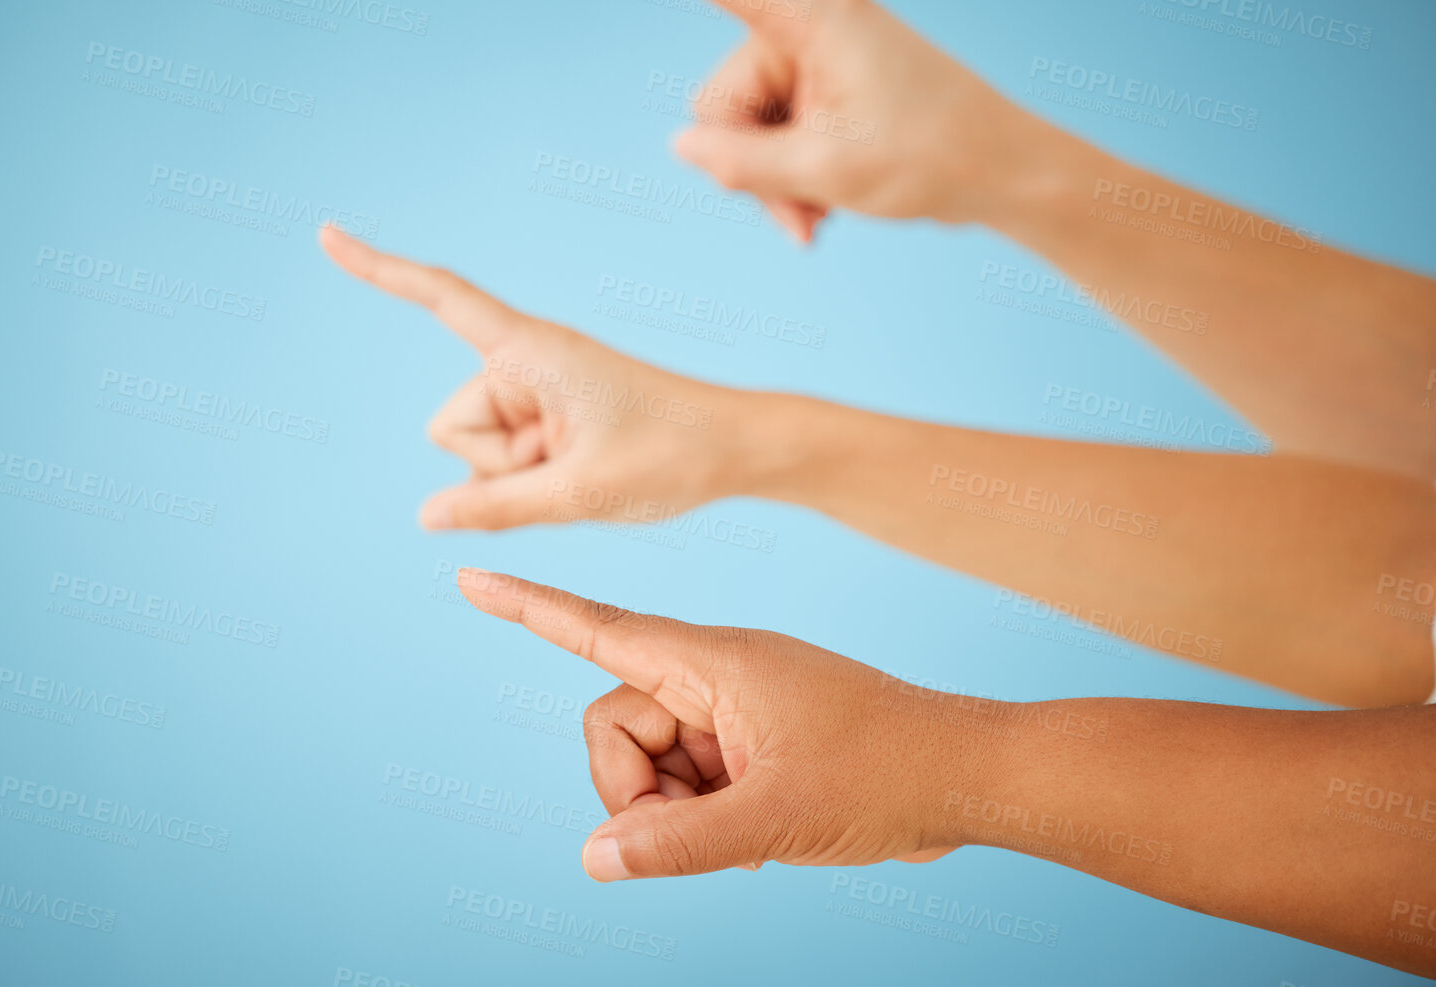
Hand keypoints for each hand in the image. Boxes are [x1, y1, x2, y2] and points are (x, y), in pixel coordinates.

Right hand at [320, 227, 743, 529]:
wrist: (735, 448)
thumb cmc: (670, 454)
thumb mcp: (580, 492)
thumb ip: (496, 506)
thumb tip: (427, 516)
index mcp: (530, 350)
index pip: (440, 298)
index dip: (379, 270)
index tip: (325, 235)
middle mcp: (523, 360)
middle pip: (453, 426)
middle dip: (497, 463)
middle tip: (573, 461)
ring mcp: (533, 389)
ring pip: (476, 451)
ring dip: (519, 473)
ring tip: (587, 463)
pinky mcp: (545, 413)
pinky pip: (504, 459)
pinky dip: (531, 475)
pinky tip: (584, 468)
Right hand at [457, 568, 967, 879]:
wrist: (965, 778)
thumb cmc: (885, 774)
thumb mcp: (776, 818)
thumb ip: (677, 843)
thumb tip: (594, 858)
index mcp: (712, 662)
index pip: (599, 627)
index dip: (529, 608)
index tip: (470, 576)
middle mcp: (712, 676)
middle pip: (614, 724)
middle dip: (635, 790)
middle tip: (697, 830)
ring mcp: (731, 709)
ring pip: (649, 760)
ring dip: (675, 810)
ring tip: (746, 832)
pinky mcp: (750, 742)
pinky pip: (687, 778)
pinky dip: (703, 815)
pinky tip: (756, 835)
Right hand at [582, 0, 1036, 241]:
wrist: (1003, 171)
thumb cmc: (930, 158)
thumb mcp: (824, 172)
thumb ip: (740, 163)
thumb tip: (683, 145)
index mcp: (811, 15)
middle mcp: (808, 23)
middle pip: (721, 95)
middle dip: (746, 164)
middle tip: (795, 217)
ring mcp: (817, 56)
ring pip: (744, 126)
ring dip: (770, 181)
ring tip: (816, 219)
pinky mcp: (826, 85)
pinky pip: (774, 132)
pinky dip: (788, 175)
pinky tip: (820, 211)